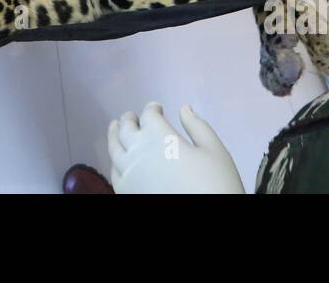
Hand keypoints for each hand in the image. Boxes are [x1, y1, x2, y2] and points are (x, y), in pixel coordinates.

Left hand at [106, 102, 244, 193]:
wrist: (207, 220)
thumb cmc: (215, 183)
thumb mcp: (214, 151)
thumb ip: (197, 127)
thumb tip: (184, 109)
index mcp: (159, 136)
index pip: (149, 115)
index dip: (152, 109)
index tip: (157, 108)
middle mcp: (138, 151)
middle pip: (126, 128)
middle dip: (129, 119)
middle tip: (132, 116)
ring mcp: (128, 173)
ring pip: (114, 148)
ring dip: (114, 134)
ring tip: (114, 127)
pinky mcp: (125, 192)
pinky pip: (113, 172)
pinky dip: (114, 159)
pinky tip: (117, 158)